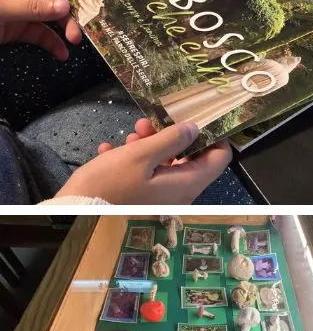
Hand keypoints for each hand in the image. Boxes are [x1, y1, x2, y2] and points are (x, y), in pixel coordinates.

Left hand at [0, 0, 115, 58]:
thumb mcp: (0, 5)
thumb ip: (34, 7)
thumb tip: (66, 8)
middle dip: (81, 4)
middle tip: (100, 16)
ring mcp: (22, 4)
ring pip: (56, 12)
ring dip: (69, 27)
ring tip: (76, 41)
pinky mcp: (18, 24)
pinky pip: (42, 31)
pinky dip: (53, 43)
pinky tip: (62, 54)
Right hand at [57, 119, 230, 203]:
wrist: (75, 212)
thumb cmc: (109, 184)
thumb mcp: (140, 156)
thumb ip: (171, 140)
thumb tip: (195, 128)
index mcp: (187, 183)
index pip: (220, 158)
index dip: (214, 136)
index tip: (198, 118)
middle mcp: (180, 192)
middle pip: (190, 158)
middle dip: (171, 136)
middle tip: (149, 122)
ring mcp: (162, 197)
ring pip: (166, 163)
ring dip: (149, 145)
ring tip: (130, 135)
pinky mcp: (143, 197)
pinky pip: (146, 174)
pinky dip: (133, 160)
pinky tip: (112, 150)